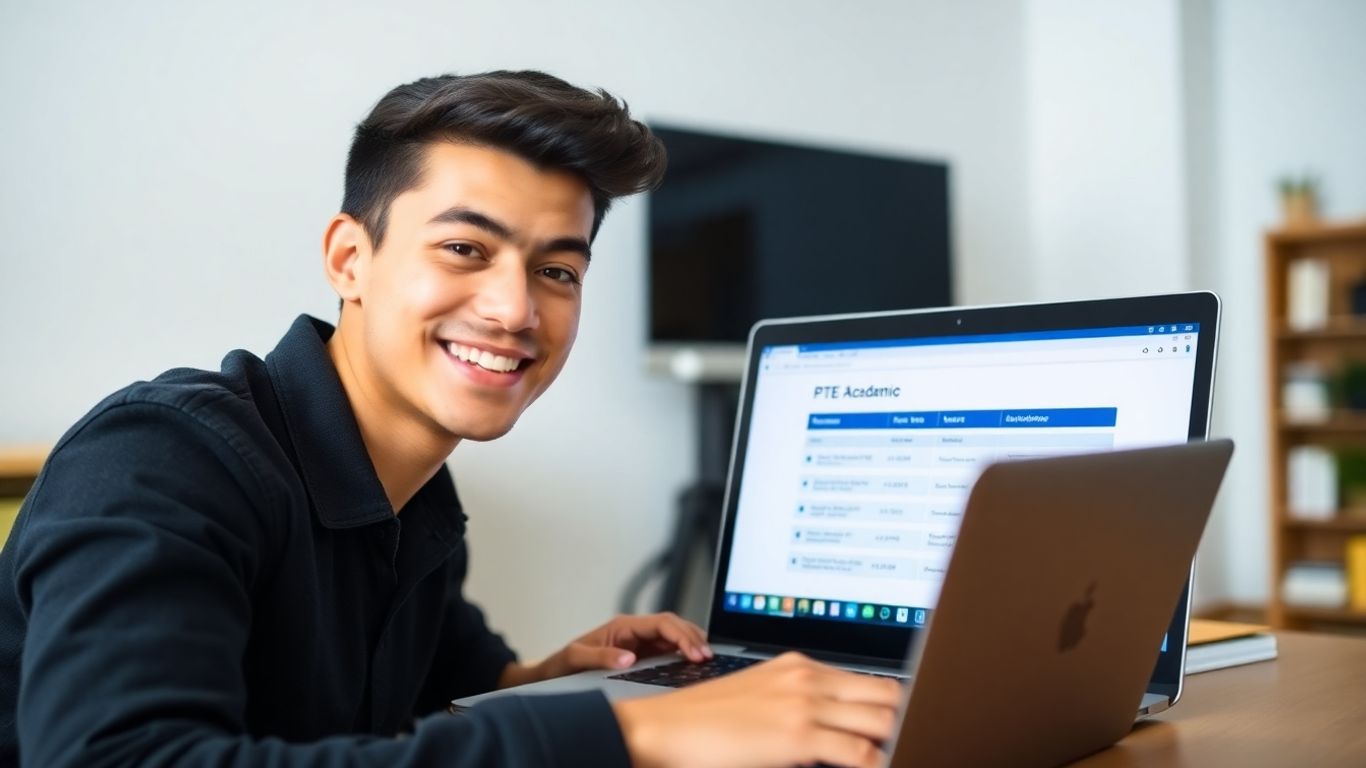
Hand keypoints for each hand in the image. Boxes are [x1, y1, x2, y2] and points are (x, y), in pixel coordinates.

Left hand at [498, 612, 710, 687]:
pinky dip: (684, 653)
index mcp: (623, 625)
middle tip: (708, 657)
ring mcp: (640, 642)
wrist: (552, 674)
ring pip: (674, 635)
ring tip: (707, 658)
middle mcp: (634, 631)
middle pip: (673, 625)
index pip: (661, 622)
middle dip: (693, 638)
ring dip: (692, 643)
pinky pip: (669, 650)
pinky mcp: (642, 655)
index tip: (694, 652)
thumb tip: (629, 658)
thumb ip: (602, 657)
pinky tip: (694, 662)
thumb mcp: (577, 658)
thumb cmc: (563, 664)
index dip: (681, 635)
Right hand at [612, 652, 902, 767]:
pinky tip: (868, 767)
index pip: (872, 681)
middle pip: (887, 696)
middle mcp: (808, 677)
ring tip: (889, 755)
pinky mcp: (799, 735)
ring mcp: (806, 704)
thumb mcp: (760, 697)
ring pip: (882, 721)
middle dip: (900, 724)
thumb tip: (834, 725)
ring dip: (890, 742)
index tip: (901, 727)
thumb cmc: (704, 721)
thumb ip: (800, 702)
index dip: (893, 708)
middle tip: (901, 744)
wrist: (663, 729)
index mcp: (800, 665)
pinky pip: (860, 753)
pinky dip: (872, 763)